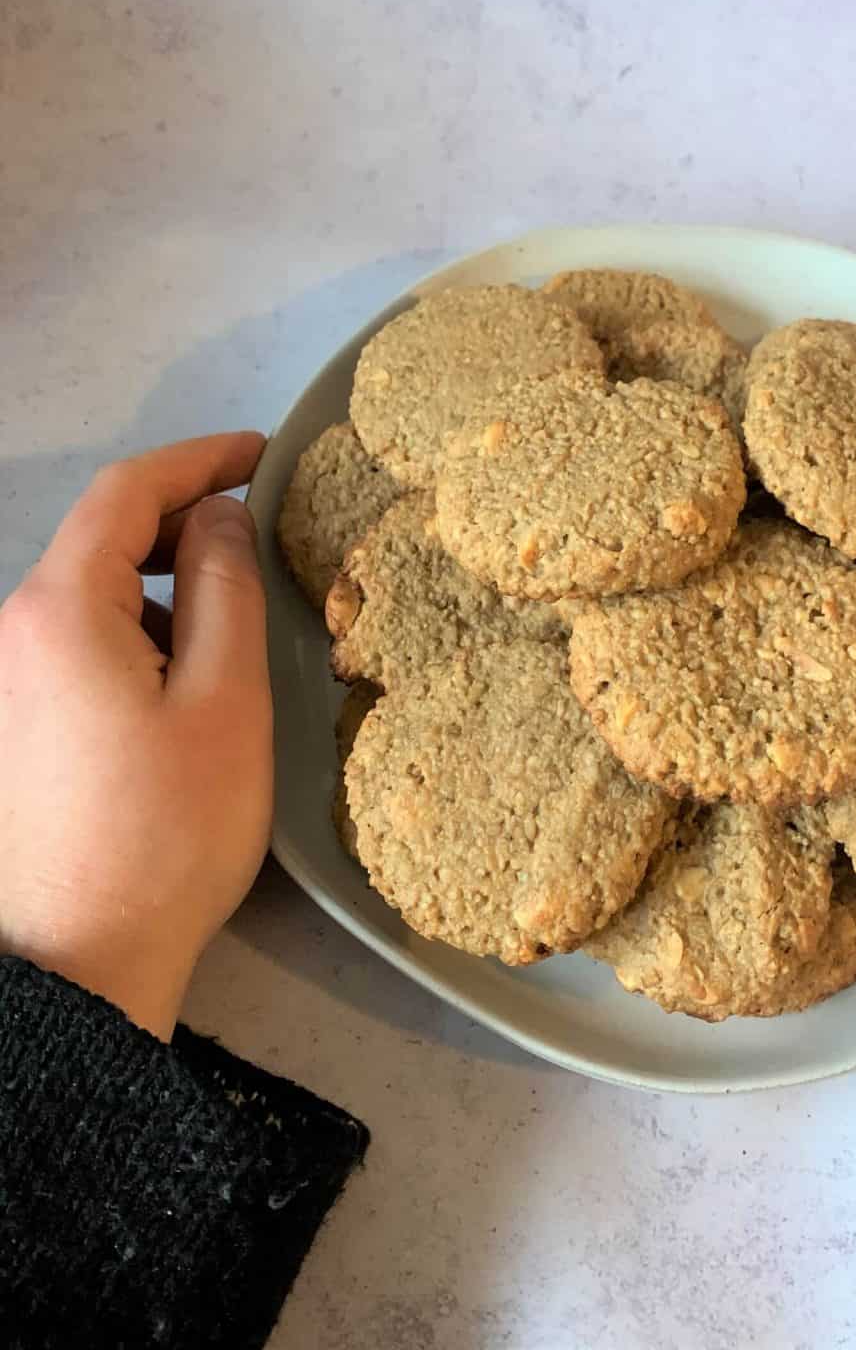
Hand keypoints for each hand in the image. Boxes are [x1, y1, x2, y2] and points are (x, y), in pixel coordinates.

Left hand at [0, 434, 271, 1040]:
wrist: (78, 966)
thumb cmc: (168, 830)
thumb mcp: (225, 702)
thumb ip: (227, 589)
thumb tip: (220, 518)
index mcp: (62, 608)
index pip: (125, 491)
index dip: (198, 458)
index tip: (264, 454)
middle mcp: (14, 631)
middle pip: (101, 540)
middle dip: (183, 523)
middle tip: (264, 537)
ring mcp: (5, 683)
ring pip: (92, 596)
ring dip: (163, 586)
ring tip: (236, 626)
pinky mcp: (13, 728)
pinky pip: (77, 645)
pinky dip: (137, 633)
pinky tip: (183, 685)